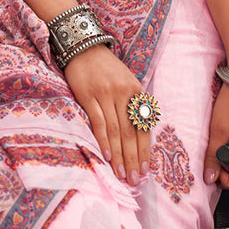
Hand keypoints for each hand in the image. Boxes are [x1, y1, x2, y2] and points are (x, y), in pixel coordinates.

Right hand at [64, 44, 148, 186]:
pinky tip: (107, 156)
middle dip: (133, 159)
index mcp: (136, 91)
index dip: (145, 150)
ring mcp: (106, 94)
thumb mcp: (126, 82)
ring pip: (116, 131)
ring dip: (119, 156)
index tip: (145, 171)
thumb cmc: (106, 68)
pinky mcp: (89, 95)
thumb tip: (137, 137)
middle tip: (134, 180)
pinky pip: (98, 122)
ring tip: (121, 174)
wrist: (84, 47)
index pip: (143, 126)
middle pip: (131, 133)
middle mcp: (124, 93)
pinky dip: (103, 141)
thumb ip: (132, 105)